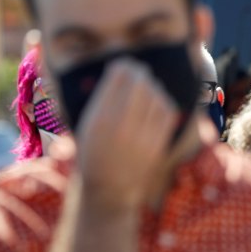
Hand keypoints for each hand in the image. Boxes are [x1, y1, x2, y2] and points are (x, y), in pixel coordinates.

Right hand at [73, 59, 177, 210]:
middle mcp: (121, 127)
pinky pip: (166, 112)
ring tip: (146, 84)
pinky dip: (163, 102)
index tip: (122, 63)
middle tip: (137, 69)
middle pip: (139, 85)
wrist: (108, 188)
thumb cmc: (91, 152)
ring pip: (155, 96)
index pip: (117, 80)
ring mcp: (142, 137)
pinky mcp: (158, 144)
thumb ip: (94, 98)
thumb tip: (102, 64)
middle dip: (139, 72)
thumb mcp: (83, 125)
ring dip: (152, 86)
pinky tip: (156, 100)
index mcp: (98, 120)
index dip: (122, 67)